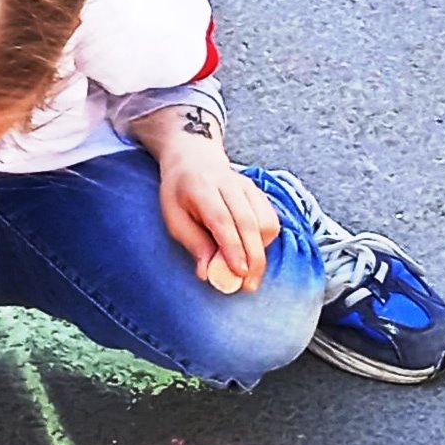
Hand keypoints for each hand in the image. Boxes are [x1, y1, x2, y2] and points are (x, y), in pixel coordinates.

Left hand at [157, 148, 278, 292]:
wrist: (193, 159)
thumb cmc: (179, 193)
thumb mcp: (173, 217)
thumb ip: (192, 243)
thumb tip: (208, 272)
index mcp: (201, 188)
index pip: (222, 220)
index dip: (233, 248)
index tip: (239, 272)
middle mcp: (229, 184)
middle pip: (249, 223)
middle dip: (252, 257)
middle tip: (249, 284)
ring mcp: (248, 186)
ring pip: (266, 222)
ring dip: (261, 251)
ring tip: (248, 271)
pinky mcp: (259, 192)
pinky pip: (271, 220)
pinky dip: (266, 241)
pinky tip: (252, 252)